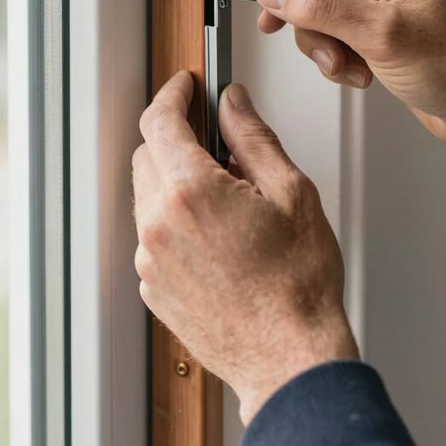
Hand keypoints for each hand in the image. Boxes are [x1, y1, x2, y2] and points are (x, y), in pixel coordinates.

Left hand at [133, 71, 358, 424]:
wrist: (289, 359)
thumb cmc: (297, 284)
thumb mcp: (291, 192)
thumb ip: (253, 138)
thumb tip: (233, 104)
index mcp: (191, 192)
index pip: (160, 120)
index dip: (172, 95)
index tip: (184, 86)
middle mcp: (159, 224)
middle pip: (148, 155)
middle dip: (176, 140)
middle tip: (220, 149)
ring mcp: (151, 260)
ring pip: (149, 196)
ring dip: (176, 183)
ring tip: (228, 202)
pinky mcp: (153, 288)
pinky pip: (153, 236)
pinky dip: (175, 222)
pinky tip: (217, 238)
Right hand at [244, 0, 445, 185]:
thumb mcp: (384, 35)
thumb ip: (322, 7)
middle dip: (300, 1)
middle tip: (272, 22)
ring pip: (324, 1)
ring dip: (320, 37)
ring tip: (338, 64)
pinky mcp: (383, 24)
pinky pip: (337, 27)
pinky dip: (336, 52)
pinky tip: (357, 74)